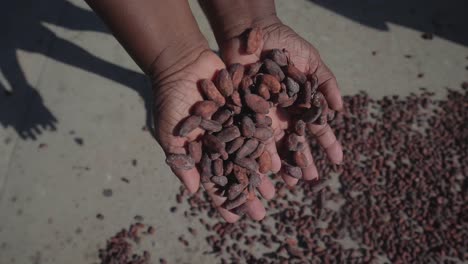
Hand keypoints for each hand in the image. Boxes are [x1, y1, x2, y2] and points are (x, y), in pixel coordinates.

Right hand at [152, 48, 273, 221]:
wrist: (182, 63)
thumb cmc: (170, 100)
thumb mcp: (171, 133)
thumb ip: (181, 162)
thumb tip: (193, 192)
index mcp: (203, 151)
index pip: (214, 181)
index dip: (222, 200)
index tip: (234, 220)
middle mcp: (221, 141)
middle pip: (238, 171)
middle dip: (248, 191)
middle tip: (261, 214)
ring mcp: (235, 125)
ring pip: (253, 154)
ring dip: (264, 172)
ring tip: (278, 190)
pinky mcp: (247, 108)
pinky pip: (261, 129)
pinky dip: (271, 144)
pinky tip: (283, 158)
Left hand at [219, 20, 343, 186]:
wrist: (252, 32)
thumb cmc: (285, 44)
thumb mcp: (311, 61)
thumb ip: (326, 83)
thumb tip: (341, 109)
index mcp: (299, 104)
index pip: (316, 127)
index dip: (328, 143)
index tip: (339, 161)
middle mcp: (281, 114)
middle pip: (294, 141)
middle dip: (302, 160)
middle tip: (309, 179)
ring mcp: (262, 115)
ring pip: (273, 145)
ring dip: (281, 164)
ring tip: (288, 182)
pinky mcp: (242, 113)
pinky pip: (250, 136)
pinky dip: (258, 152)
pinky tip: (266, 167)